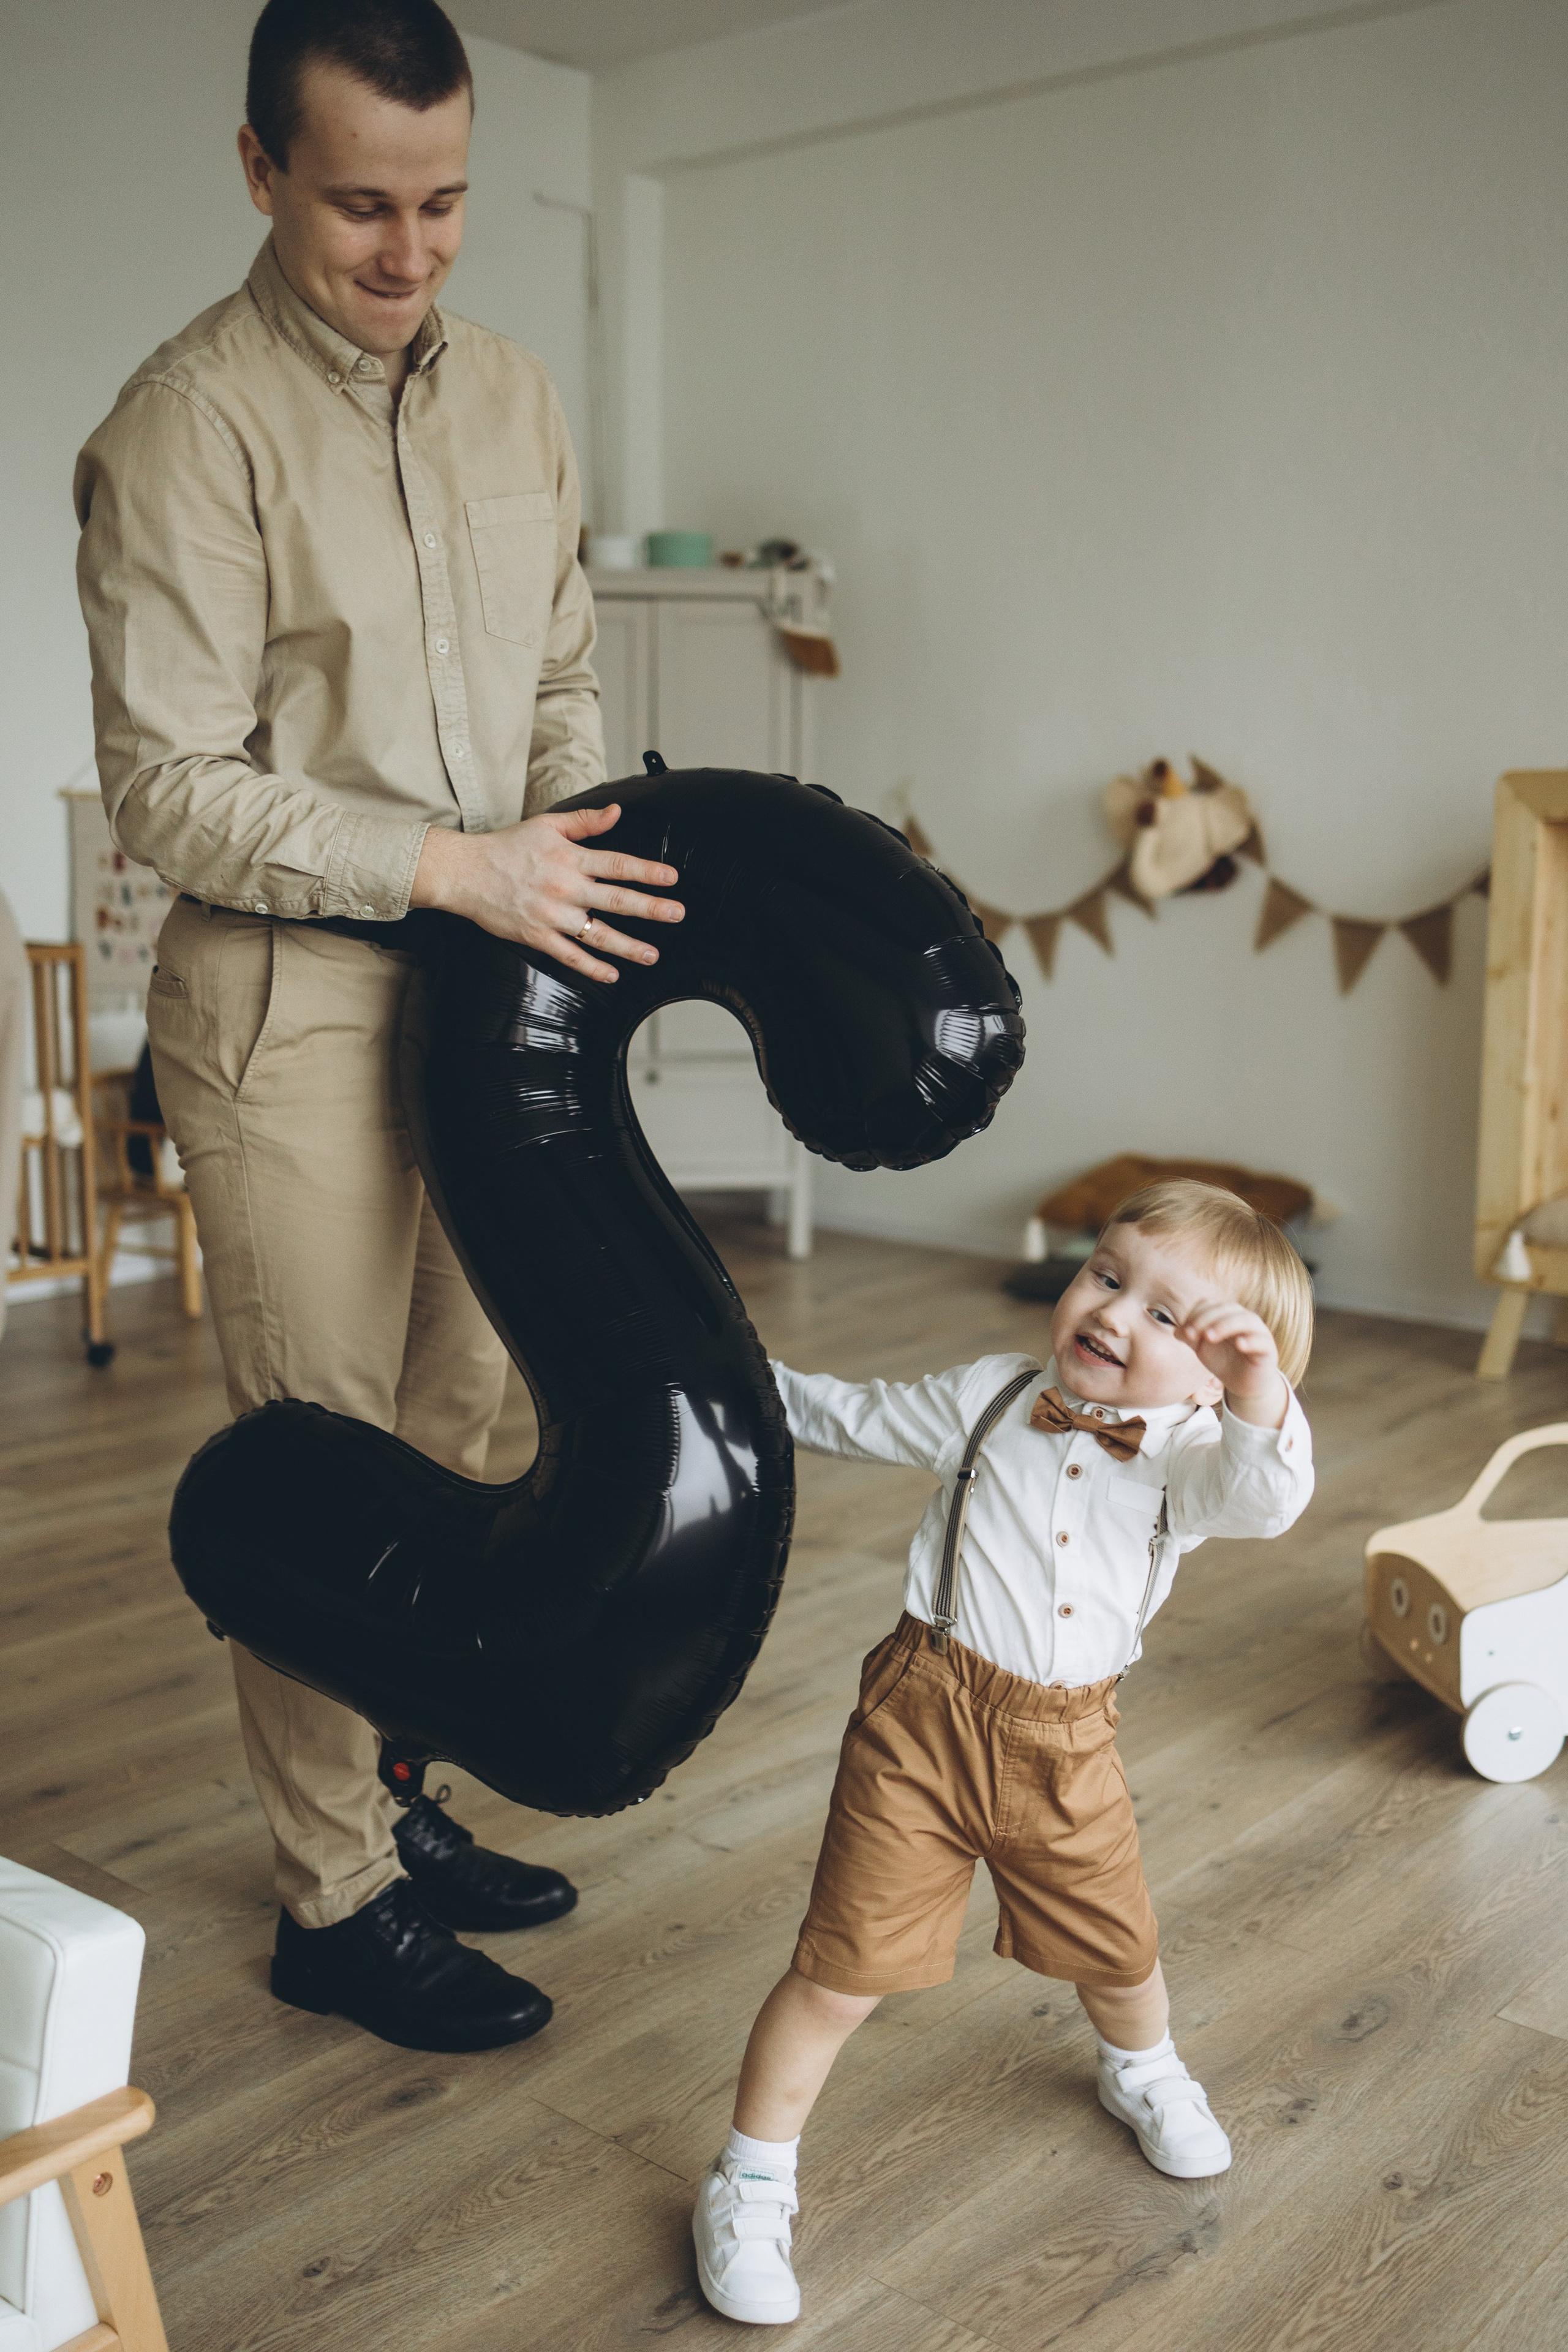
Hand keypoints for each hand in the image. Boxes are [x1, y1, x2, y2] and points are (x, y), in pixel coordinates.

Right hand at [410, 804, 682, 980]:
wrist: (465, 872)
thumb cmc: (506, 847)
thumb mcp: (546, 825)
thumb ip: (585, 822)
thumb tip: (617, 812)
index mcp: (570, 859)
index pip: (618, 864)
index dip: (648, 872)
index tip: (672, 878)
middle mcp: (565, 888)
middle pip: (616, 900)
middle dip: (651, 909)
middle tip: (677, 915)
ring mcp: (552, 915)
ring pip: (598, 934)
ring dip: (629, 946)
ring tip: (653, 955)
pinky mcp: (537, 936)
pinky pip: (570, 956)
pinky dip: (593, 967)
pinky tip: (613, 975)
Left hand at [1176, 1299, 1287, 1426]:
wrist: (1244, 1385)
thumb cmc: (1224, 1362)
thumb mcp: (1203, 1350)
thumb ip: (1191, 1338)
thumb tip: (1176, 1331)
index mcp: (1226, 1315)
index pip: (1210, 1305)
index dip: (1195, 1315)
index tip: (1185, 1333)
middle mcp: (1243, 1318)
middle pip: (1226, 1309)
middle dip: (1206, 1319)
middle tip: (1192, 1335)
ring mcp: (1258, 1332)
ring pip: (1245, 1320)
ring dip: (1225, 1325)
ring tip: (1209, 1336)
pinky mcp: (1268, 1348)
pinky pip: (1261, 1340)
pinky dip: (1251, 1340)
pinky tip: (1239, 1344)